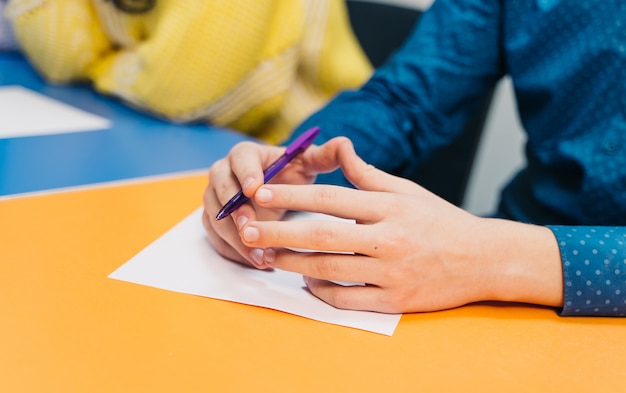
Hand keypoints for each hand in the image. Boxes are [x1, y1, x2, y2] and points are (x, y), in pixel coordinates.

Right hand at [202, 137, 355, 267]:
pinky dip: (233, 251)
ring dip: (234, 236)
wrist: (276, 191)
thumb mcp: (309, 164)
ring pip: (216, 217)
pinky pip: (216, 237)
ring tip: (258, 254)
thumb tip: (344, 144)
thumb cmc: (291, 174)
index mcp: (246, 154)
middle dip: (234, 209)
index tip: (254, 189)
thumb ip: (325, 155)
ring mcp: (216, 198)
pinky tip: (255, 261)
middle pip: (220, 188)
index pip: (240, 159)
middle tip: (249, 227)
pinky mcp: (214, 220)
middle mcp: (224, 173)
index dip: (246, 173)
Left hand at [236, 140, 563, 312]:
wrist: (482, 259)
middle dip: (279, 233)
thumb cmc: (441, 221)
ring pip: (330, 270)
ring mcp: (391, 272)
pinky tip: (306, 281)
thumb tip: (341, 147)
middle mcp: (388, 238)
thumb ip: (368, 174)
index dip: (292, 194)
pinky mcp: (395, 300)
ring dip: (293, 264)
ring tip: (268, 256)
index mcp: (389, 206)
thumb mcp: (407, 191)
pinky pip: (348, 299)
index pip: (331, 197)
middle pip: (322, 236)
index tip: (260, 191)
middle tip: (247, 230)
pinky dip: (322, 291)